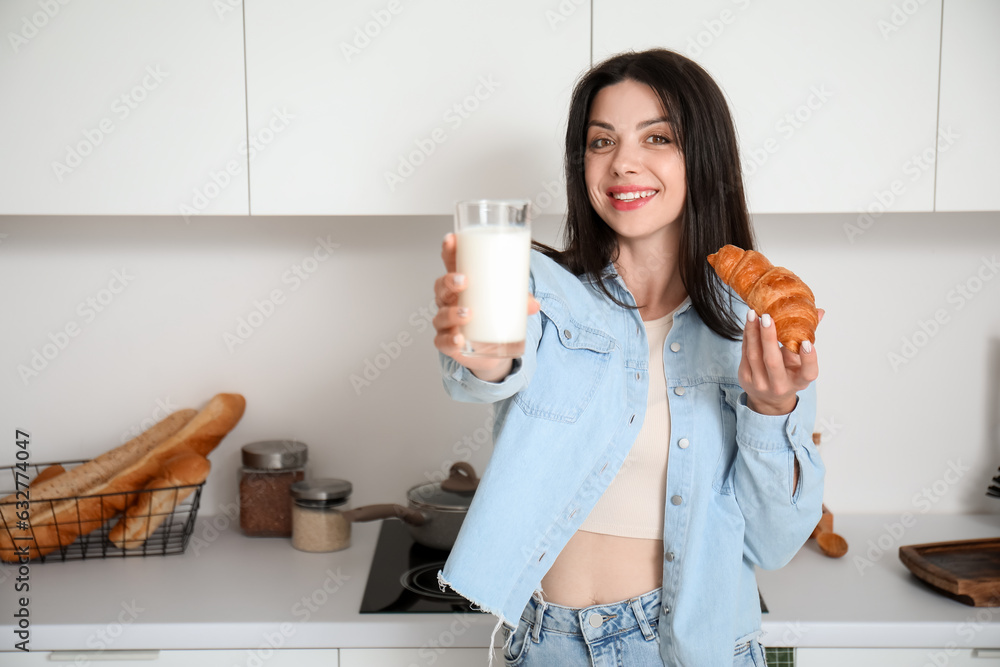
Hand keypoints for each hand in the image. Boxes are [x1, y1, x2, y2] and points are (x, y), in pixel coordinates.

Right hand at [433, 233, 539, 379]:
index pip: (450, 263)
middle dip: (449, 281)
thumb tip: (534, 304)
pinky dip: (449, 340)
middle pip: (441, 286)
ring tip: (467, 313)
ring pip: (441, 314)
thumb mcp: (509, 302)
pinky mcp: (448, 343)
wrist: (492, 349)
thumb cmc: (493, 316)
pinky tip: (459, 338)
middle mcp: (449, 301)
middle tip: (464, 281)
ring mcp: (446, 322)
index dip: (448, 250)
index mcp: (461, 284)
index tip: (452, 239)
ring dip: (452, 312)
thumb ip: (521, 300)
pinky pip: (442, 341)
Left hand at [740, 308, 824, 415]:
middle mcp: (779, 385)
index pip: (808, 373)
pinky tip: (749, 322)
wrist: (769, 399)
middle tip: (767, 317)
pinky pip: (745, 353)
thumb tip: (819, 312)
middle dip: (768, 338)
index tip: (806, 342)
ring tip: (753, 314)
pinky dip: (747, 336)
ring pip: (754, 355)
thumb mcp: (801, 362)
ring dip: (753, 333)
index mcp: (799, 381)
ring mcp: (760, 383)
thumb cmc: (789, 375)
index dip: (809, 359)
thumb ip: (807, 337)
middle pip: (772, 362)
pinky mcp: (745, 377)